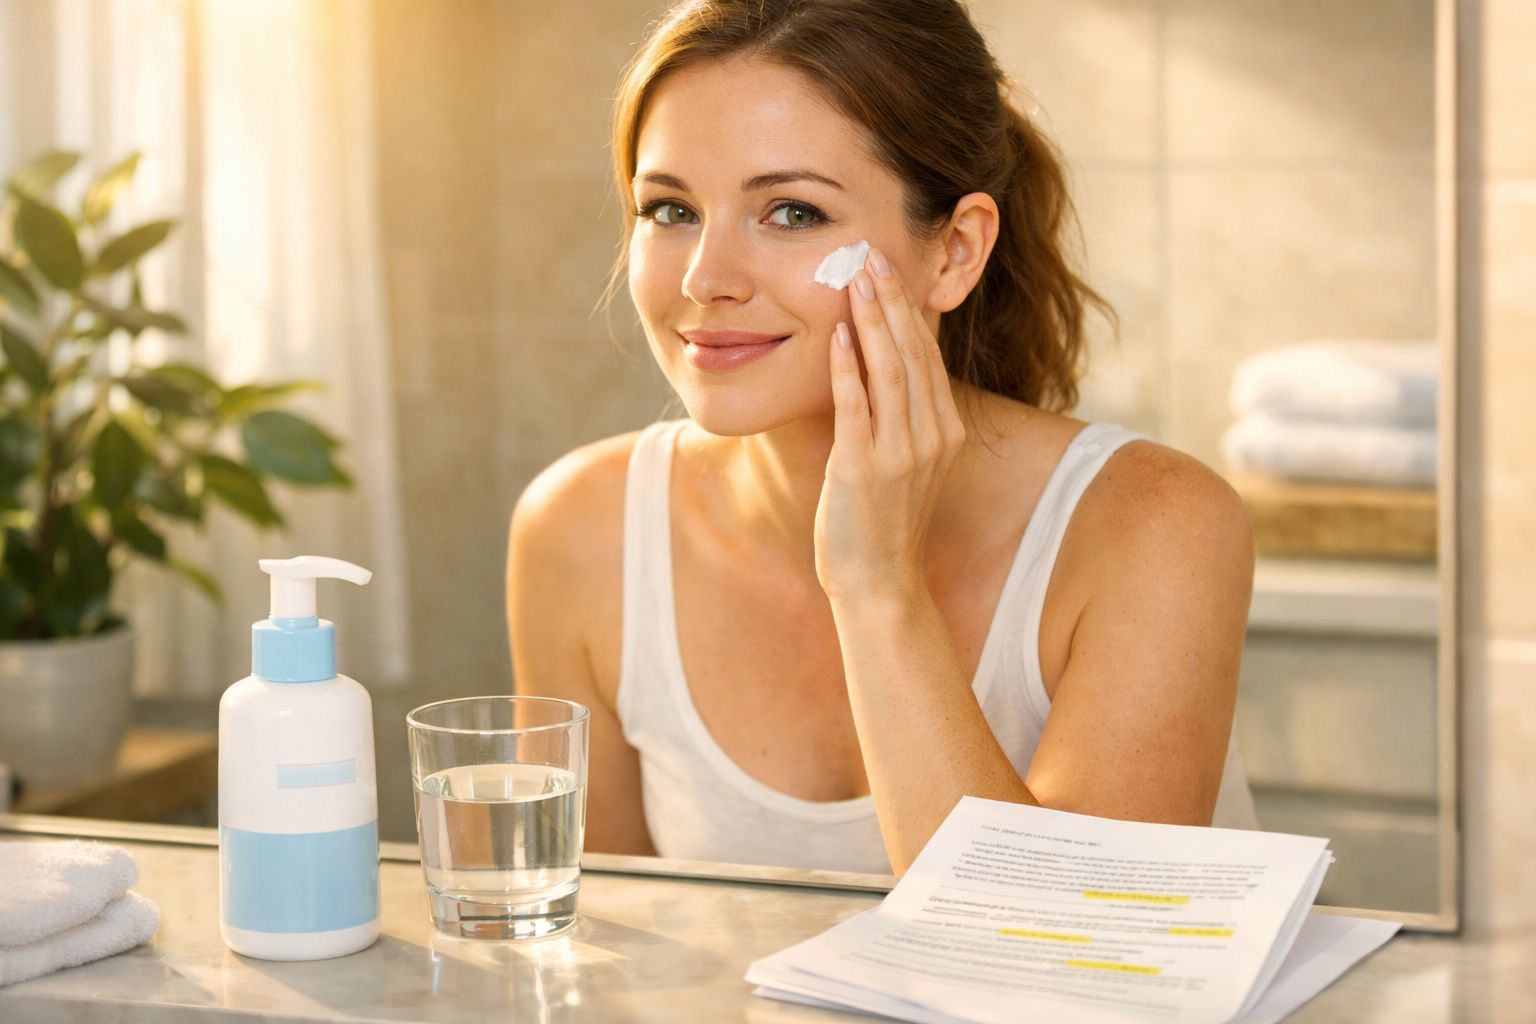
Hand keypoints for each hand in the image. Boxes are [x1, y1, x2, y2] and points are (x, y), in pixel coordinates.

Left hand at [813, 247, 966, 605]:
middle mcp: (931, 437)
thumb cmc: (883, 519)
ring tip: (857, 279)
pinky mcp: (863, 470)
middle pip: (913, 354)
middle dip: (893, 301)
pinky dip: (848, 368)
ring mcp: (900, 455)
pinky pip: (857, 408)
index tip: (891, 269)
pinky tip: (838, 334)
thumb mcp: (907, 460)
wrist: (877, 580)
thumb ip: (905, 414)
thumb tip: (883, 363)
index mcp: (946, 431)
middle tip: (872, 255)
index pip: (928, 356)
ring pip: (890, 372)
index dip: (910, 310)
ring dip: (872, 321)